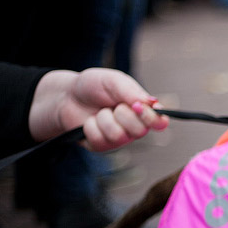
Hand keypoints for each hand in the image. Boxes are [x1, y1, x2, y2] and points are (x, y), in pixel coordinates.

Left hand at [29, 67, 168, 149]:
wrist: (67, 96)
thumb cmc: (93, 86)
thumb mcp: (113, 81)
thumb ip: (132, 91)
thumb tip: (154, 103)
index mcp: (143, 111)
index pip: (160, 122)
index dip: (152, 118)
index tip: (137, 106)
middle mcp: (134, 127)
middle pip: (140, 131)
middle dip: (122, 114)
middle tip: (112, 105)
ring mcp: (119, 139)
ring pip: (118, 135)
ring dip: (104, 119)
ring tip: (99, 112)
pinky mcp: (102, 146)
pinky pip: (101, 140)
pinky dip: (91, 127)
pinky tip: (90, 122)